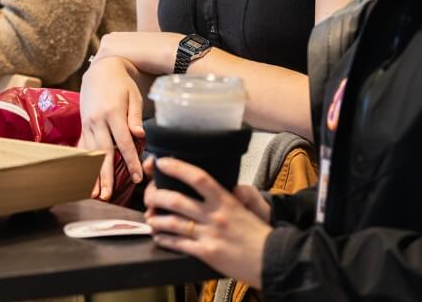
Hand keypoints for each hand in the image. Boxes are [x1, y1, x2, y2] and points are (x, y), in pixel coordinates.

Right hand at [78, 55, 144, 199]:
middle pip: (103, 152)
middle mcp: (98, 120)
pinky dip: (85, 162)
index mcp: (113, 112)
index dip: (130, 162)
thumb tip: (140, 135)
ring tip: (94, 192)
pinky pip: (83, 146)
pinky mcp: (83, 124)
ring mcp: (88, 123)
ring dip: (92, 173)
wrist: (101, 69)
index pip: (124, 143)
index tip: (136, 177)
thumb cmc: (122, 83)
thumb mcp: (134, 96)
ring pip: (91, 152)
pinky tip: (85, 176)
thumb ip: (135, 117)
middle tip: (107, 195)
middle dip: (106, 175)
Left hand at [144, 157, 271, 286]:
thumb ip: (231, 194)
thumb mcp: (246, 207)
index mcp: (226, 200)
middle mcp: (215, 215)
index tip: (161, 162)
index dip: (177, 167)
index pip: (198, 177)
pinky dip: (163, 238)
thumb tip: (224, 186)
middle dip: (155, 197)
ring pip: (172, 222)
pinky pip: (178, 244)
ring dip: (155, 219)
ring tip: (150, 217)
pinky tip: (158, 236)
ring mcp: (209, 235)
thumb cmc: (258, 233)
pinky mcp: (206, 253)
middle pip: (176, 200)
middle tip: (149, 196)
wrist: (273, 260)